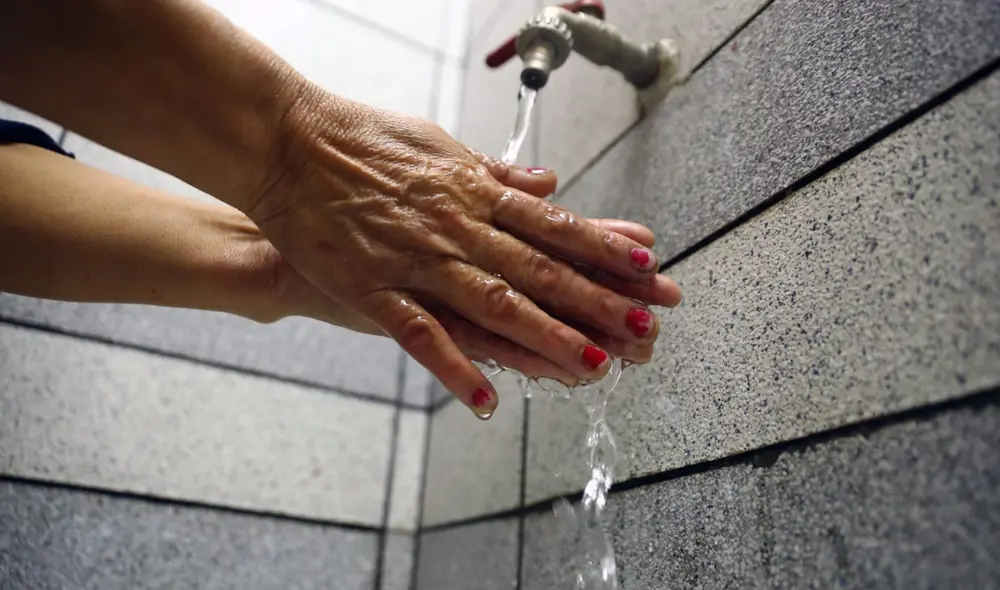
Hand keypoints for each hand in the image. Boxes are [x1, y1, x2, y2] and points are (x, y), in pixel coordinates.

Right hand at [244, 90, 679, 416]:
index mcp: (474, 190)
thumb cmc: (362, 143)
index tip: (645, 265)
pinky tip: (487, 400)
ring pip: (493, 303)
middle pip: (538, 268)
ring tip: (593, 365)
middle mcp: (456, 226)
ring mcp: (417, 260)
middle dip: (596, 299)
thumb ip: (494, 173)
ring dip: (545, 335)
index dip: (602, 247)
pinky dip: (455, 367)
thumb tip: (547, 184)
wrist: (287, 149)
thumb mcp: (439, 147)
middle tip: (645, 325)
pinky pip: (421, 335)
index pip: (551, 223)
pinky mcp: (374, 290)